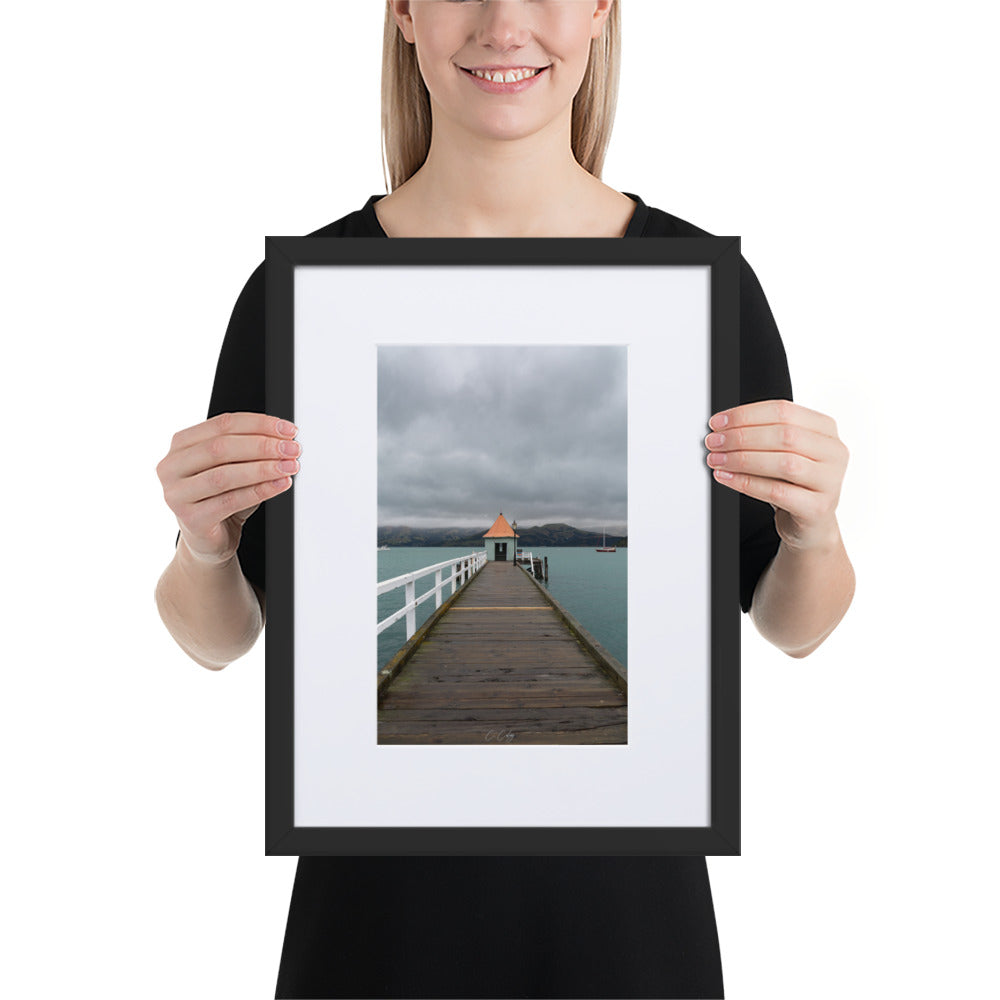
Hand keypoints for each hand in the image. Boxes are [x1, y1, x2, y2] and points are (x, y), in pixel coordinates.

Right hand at [157, 412, 300, 565]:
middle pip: (221, 448)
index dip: (259, 424)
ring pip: (224, 475)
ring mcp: (177, 494)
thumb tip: (284, 439)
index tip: (288, 429)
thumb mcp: (234, 467)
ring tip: (289, 466)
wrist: (209, 539)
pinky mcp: (191, 519)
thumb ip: (250, 450)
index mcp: (181, 444)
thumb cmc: (221, 497)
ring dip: (263, 469)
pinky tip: (280, 484)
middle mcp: (172, 467)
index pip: (222, 424)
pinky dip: (260, 491)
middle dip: (263, 446)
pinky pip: (230, 501)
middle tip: (292, 448)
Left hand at [704, 400, 847, 551]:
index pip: (783, 411)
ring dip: (743, 459)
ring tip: (717, 460)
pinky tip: (727, 478)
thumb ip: (761, 435)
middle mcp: (833, 452)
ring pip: (784, 463)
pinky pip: (778, 492)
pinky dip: (747, 483)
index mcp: (825, 429)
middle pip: (784, 435)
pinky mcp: (818, 508)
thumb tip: (722, 428)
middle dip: (741, 437)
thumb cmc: (794, 483)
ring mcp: (830, 481)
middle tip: (714, 442)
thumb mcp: (782, 452)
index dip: (746, 415)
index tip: (718, 422)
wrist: (810, 523)